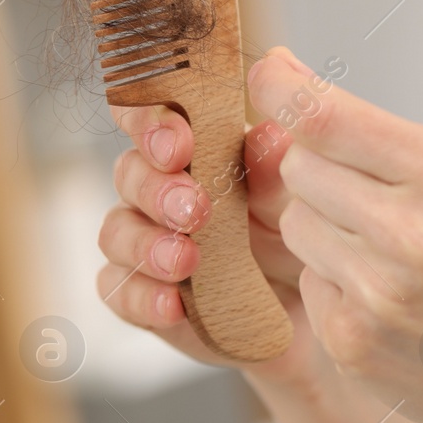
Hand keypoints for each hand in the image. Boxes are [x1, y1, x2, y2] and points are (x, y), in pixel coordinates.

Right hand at [95, 103, 335, 389]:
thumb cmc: (298, 234)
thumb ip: (277, 171)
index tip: (179, 144)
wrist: (307, 308)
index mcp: (194, 146)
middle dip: (155, 188)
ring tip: (186, 260)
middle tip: (194, 209)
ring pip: (115, 231)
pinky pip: (120, 292)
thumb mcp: (299, 202)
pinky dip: (142, 297)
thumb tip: (267, 136)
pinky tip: (172, 304)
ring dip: (146, 243)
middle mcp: (159, 188)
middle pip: (129, 172)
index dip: (150, 121)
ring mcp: (144, 242)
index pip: (150, 114)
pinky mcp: (142, 295)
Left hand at [245, 47, 422, 422]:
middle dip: (321, 172)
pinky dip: (334, 283)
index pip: (326, 116)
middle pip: (299, 166)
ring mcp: (377, 292)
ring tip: (384, 254)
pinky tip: (384, 301)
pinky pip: (306, 280)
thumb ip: (381, 137)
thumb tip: (285, 81)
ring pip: (294, 223)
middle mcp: (411, 232)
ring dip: (324, 229)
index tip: (268, 74)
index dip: (281, 88)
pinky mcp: (350, 340)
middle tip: (371, 198)